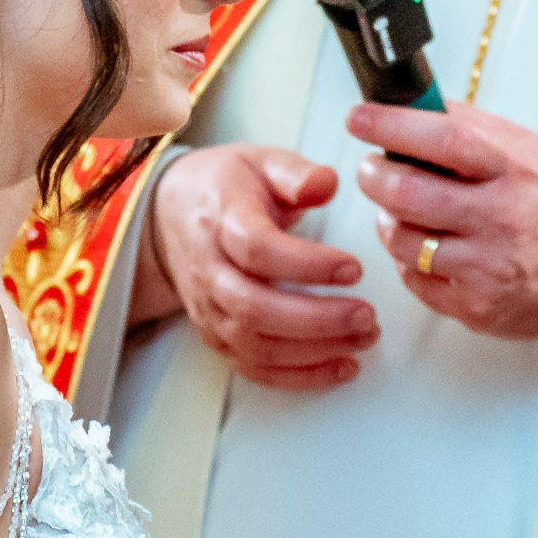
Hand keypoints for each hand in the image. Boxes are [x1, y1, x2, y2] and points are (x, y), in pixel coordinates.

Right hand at [136, 144, 378, 389]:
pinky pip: (254, 368)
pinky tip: (342, 367)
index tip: (354, 268)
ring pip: (256, 345)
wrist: (170, 215)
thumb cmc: (227, 187)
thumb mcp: (261, 161)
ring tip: (364, 337)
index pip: (258, 250)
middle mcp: (209, 271)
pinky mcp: (217, 336)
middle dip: (317, 319)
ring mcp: (210, 309)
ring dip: (315, 351)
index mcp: (221, 221)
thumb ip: (297, 175)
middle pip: (256, 308)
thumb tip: (327, 185)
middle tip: (366, 316)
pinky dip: (300, 376)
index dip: (308, 264)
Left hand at [351, 99, 537, 341]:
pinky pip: (415, 281)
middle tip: (373, 169)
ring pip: (402, 240)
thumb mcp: (531, 152)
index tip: (362, 117)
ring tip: (403, 211)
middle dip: (374, 176)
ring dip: (389, 220)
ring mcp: (487, 268)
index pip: (443, 140)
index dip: (393, 126)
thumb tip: (418, 104)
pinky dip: (410, 261)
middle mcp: (500, 219)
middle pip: (408, 194)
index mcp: (513, 171)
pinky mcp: (477, 307)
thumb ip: (474, 128)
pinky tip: (428, 248)